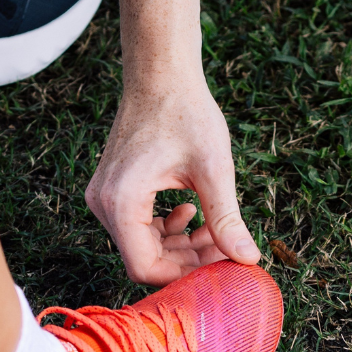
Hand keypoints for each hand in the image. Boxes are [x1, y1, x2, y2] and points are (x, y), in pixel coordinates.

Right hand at [85, 73, 260, 286]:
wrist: (160, 76)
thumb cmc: (185, 113)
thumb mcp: (213, 169)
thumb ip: (226, 219)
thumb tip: (248, 259)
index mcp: (122, 201)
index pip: (144, 267)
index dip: (182, 276)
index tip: (216, 268)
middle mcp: (104, 204)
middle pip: (143, 258)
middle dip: (186, 260)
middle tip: (224, 249)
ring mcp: (104, 198)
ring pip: (142, 245)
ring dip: (180, 245)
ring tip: (213, 230)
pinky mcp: (111, 192)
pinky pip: (137, 227)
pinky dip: (166, 229)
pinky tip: (192, 212)